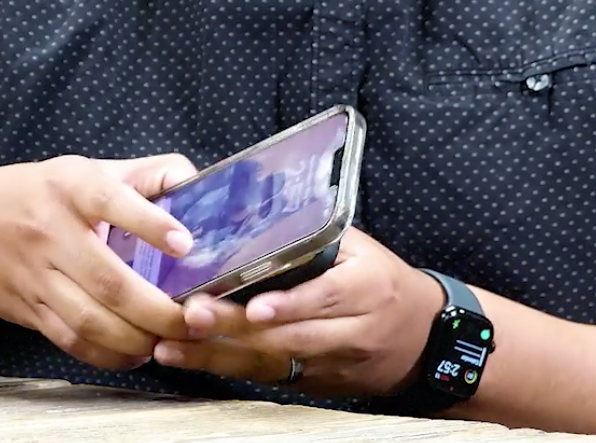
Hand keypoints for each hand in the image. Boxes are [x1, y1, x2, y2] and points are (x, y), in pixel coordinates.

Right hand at [0, 153, 197, 371]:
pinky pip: (70, 340)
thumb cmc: (37, 195)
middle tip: (194, 322)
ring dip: (136, 338)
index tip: (185, 244)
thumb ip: (141, 175)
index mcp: (69, 187)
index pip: (109, 201)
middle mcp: (49, 231)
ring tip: (170, 343)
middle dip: (157, 309)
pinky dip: (107, 354)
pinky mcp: (25, 308)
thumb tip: (193, 181)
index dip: (149, 223)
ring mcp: (34, 275)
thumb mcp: (82, 169)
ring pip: (89, 319)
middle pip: (107, 280)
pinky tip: (135, 354)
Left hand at [152, 227, 440, 396]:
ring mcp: (333, 364)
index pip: (324, 297)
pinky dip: (227, 369)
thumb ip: (314, 236)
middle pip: (290, 336)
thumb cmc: (381, 279)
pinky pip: (269, 378)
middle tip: (189, 317)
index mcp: (366, 287)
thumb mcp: (361, 250)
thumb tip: (252, 210)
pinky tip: (188, 360)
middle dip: (235, 330)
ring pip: (273, 362)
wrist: (424, 339)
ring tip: (171, 346)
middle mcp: (352, 331)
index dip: (289, 304)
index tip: (252, 306)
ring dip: (218, 356)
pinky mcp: (317, 386)